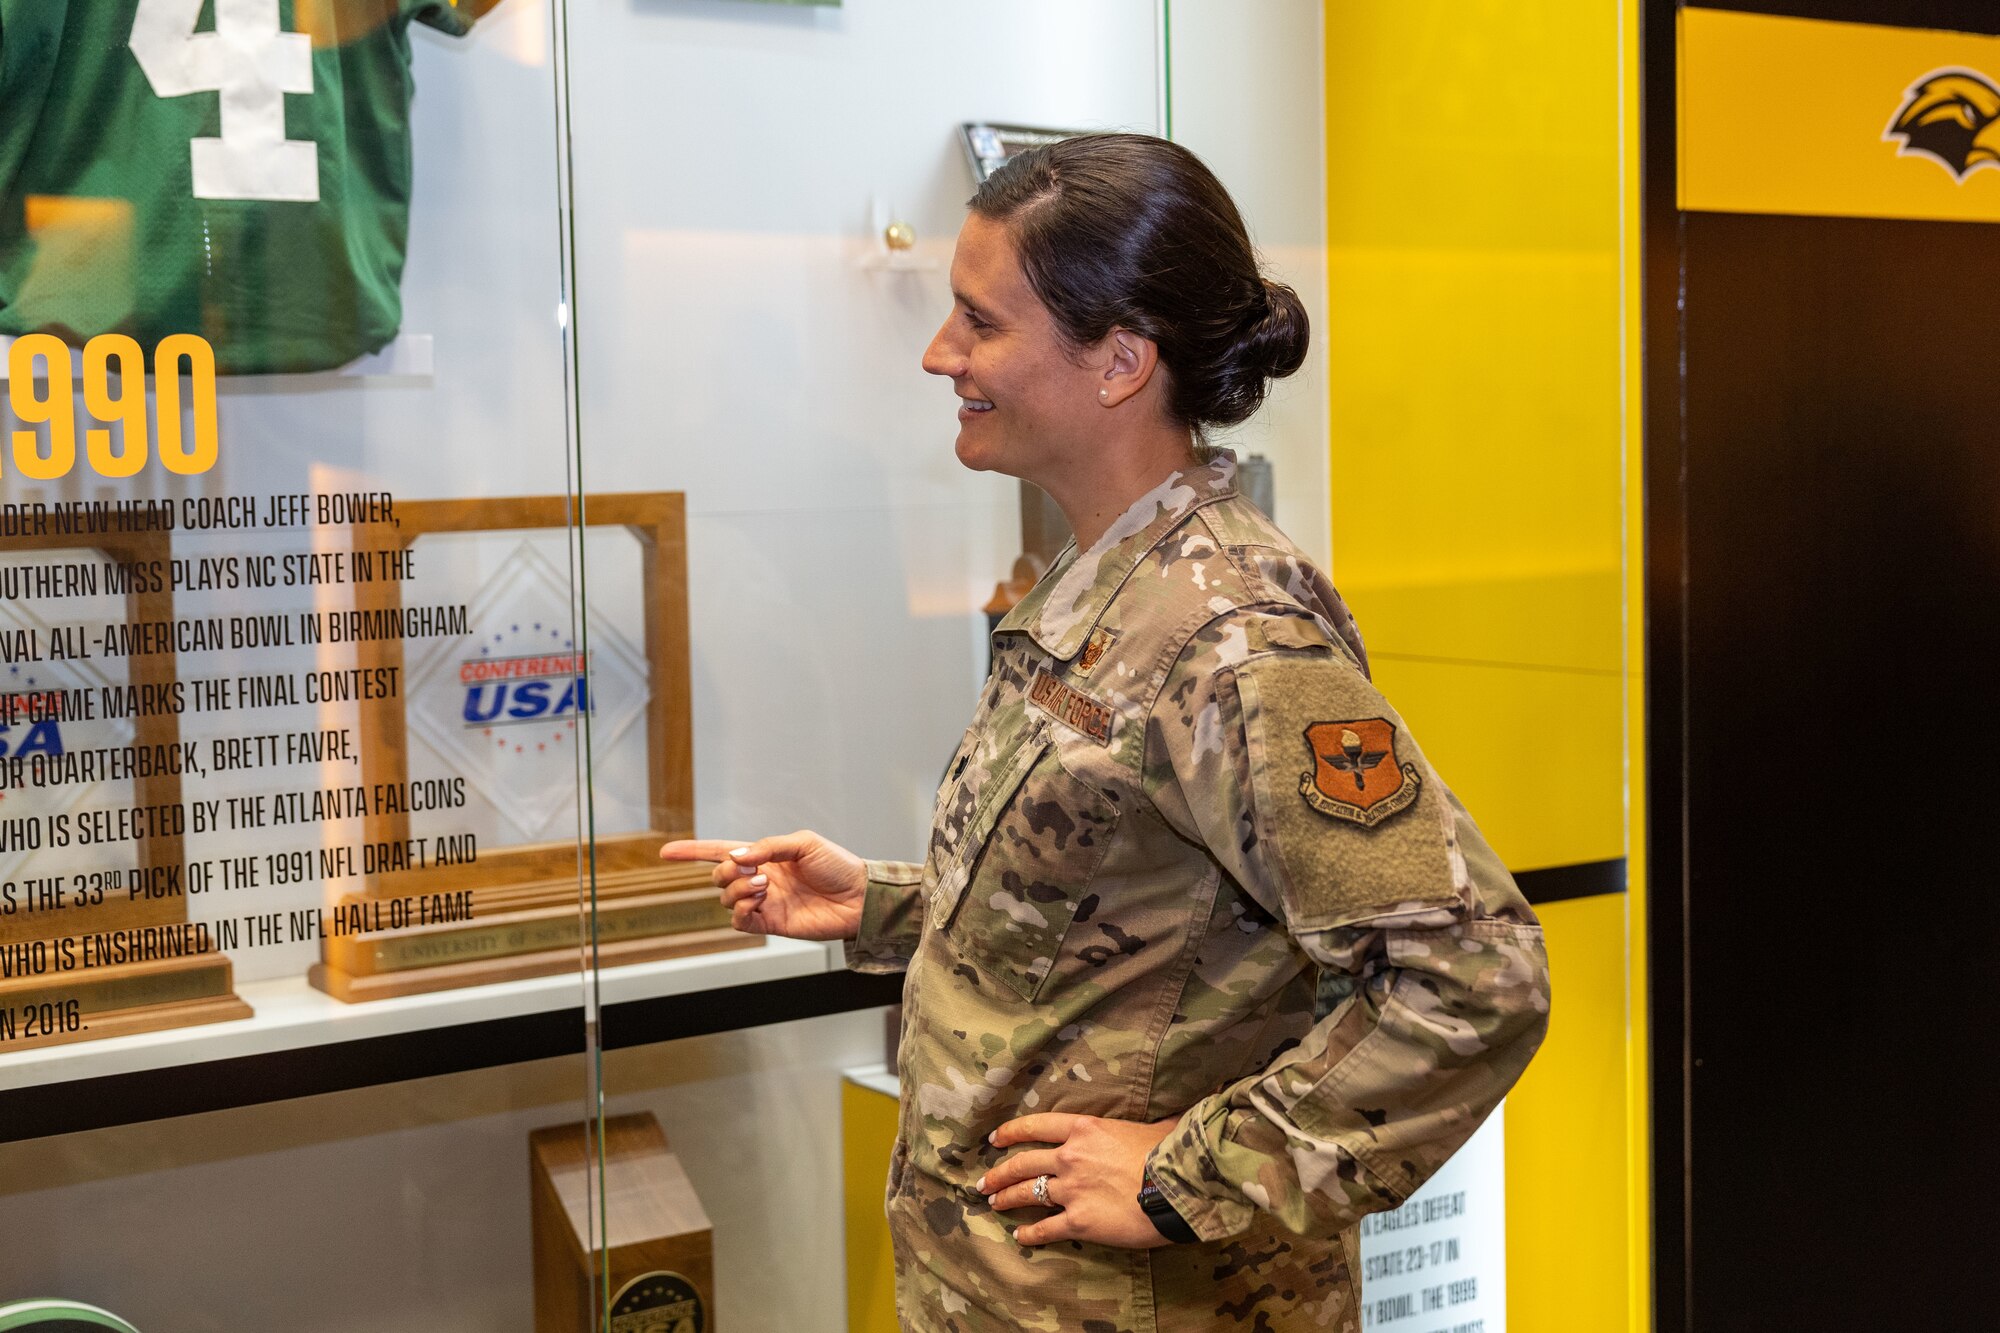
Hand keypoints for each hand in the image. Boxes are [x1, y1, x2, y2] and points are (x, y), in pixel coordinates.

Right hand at [659, 831, 867, 940]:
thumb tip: (735, 859)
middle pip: (718, 877)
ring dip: (738, 890)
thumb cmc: (837, 865)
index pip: (719, 852)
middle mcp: (759, 879)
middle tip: (753, 871)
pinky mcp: (771, 924)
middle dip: (726, 872)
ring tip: (764, 885)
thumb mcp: (803, 843)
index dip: (691, 851)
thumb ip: (767, 847)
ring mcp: (763, 903)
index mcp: (764, 856)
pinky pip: (739, 921)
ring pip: (725, 899)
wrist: (859, 896)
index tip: (665, 852)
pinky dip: (740, 910)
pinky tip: (758, 900)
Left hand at [978, 1112, 1180, 1248]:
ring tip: (994, 1204)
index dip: (1011, 1132)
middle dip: (999, 1173)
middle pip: (1022, 1162)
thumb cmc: (1171, 1153)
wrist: (1177, 1187)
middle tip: (984, 1182)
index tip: (995, 1138)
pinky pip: (1045, 1228)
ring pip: (1026, 1193)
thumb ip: (1150, 1124)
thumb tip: (1170, 1121)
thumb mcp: (1156, 1126)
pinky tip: (1020, 1236)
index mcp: (1084, 1128)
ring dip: (1007, 1199)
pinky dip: (1029, 1233)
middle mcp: (1069, 1156)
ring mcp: (1070, 1189)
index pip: (1036, 1125)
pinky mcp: (1077, 1221)